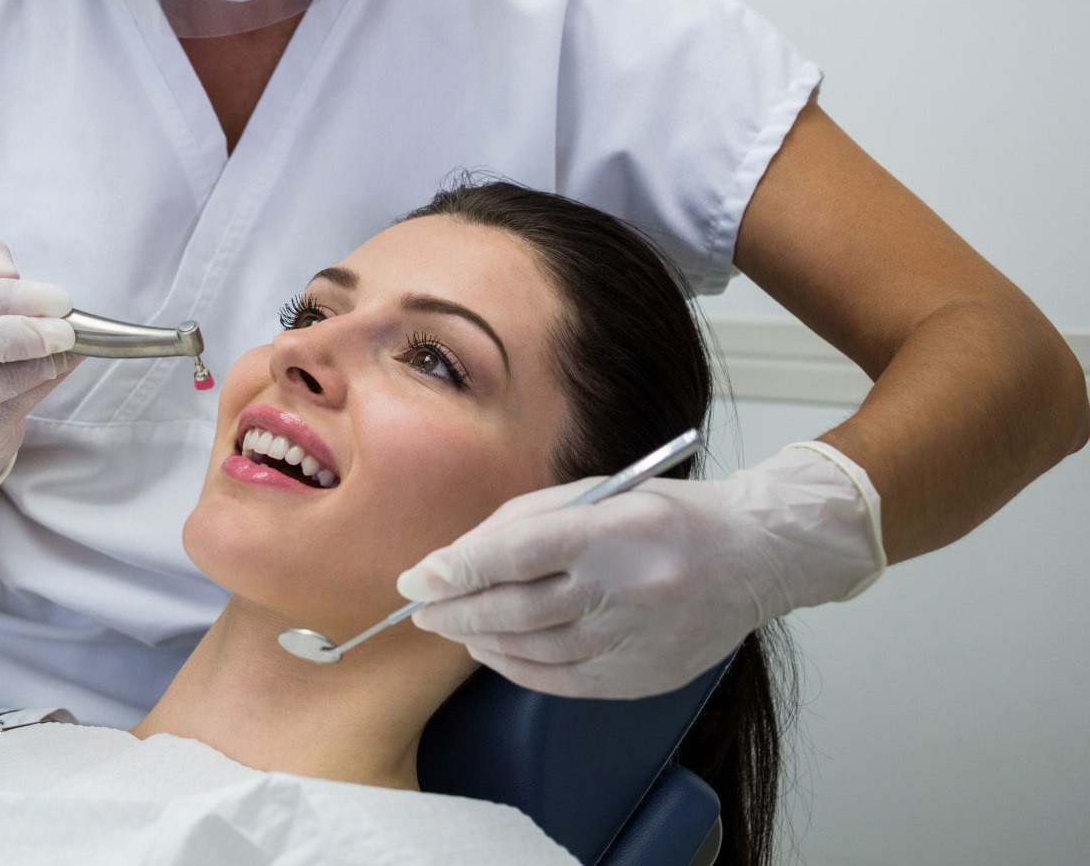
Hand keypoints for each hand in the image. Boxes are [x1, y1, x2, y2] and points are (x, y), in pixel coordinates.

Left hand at [396, 442, 885, 697]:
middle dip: (457, 611)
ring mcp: (639, 639)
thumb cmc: (669, 517)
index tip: (418, 579)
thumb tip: (456, 560)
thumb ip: (524, 523)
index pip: (519, 554)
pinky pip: (561, 681)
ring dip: (481, 639)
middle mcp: (629, 588)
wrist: (757, 556)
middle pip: (518, 610)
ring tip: (456, 626)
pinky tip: (494, 650)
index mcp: (617, 530)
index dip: (460, 569)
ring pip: (534, 650)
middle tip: (423, 610)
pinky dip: (517, 667)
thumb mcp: (598, 494)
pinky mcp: (645, 676)